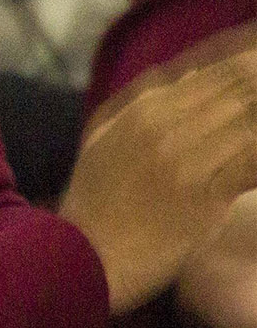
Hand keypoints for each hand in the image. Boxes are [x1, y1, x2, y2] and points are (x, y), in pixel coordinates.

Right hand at [65, 32, 256, 312]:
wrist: (87, 258)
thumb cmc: (96, 203)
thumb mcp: (105, 140)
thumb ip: (146, 104)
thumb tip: (198, 72)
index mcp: (144, 110)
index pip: (220, 73)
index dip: (254, 70)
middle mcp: (166, 128)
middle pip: (243, 92)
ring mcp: (186, 161)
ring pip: (252, 124)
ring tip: (255, 141)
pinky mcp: (205, 196)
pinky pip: (253, 166)